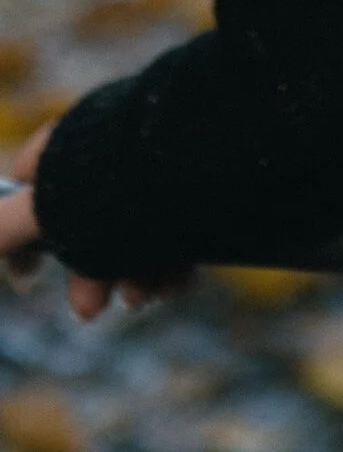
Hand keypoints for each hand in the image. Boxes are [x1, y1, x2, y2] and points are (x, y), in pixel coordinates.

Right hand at [0, 126, 188, 322]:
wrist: (214, 153)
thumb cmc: (119, 179)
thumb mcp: (49, 206)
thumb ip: (6, 226)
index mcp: (74, 141)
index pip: (31, 182)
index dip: (22, 234)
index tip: (27, 276)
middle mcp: (117, 152)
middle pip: (88, 221)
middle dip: (87, 272)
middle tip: (91, 310)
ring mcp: (161, 168)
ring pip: (136, 235)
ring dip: (132, 276)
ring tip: (143, 296)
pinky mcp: (202, 186)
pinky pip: (178, 232)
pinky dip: (172, 265)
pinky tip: (175, 283)